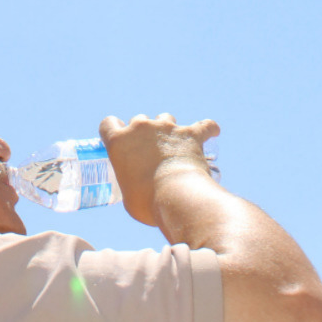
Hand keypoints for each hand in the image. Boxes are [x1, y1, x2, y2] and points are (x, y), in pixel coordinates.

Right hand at [100, 112, 219, 226]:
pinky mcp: (190, 134)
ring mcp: (167, 128)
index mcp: (119, 141)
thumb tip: (140, 192)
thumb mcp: (129, 199)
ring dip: (168, 130)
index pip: (109, 124)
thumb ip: (131, 185)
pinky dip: (208, 129)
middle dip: (143, 133)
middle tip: (149, 153)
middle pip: (139, 121)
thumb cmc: (148, 203)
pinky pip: (203, 125)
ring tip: (174, 147)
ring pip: (165, 119)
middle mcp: (141, 127)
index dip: (114, 130)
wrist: (177, 196)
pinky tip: (212, 132)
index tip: (121, 140)